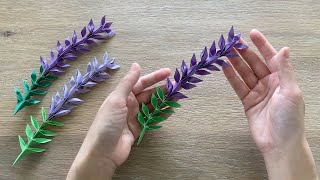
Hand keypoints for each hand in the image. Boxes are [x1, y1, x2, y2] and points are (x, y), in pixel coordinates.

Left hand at [67, 63, 170, 179]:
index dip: (155, 77)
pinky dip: (161, 114)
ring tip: (178, 97)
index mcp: (122, 96)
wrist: (103, 152)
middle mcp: (129, 104)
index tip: (169, 72)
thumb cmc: (107, 123)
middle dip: (162, 89)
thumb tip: (136, 64)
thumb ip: (128, 82)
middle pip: (148, 94)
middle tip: (177, 86)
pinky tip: (170, 110)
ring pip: (152, 106)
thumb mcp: (116, 100)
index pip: (141, 83)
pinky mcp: (138, 129)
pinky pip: (152, 119)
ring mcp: (134, 117)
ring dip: (164, 101)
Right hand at [223, 29, 316, 178]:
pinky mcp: (247, 102)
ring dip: (235, 63)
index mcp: (282, 79)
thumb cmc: (290, 119)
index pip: (271, 57)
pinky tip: (224, 68)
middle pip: (255, 64)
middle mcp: (270, 83)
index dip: (262, 45)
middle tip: (232, 43)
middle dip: (244, 52)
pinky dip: (231, 77)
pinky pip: (238, 86)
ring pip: (244, 73)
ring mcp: (258, 92)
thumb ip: (285, 70)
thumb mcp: (290, 92)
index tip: (252, 34)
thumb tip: (284, 49)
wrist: (279, 143)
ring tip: (225, 53)